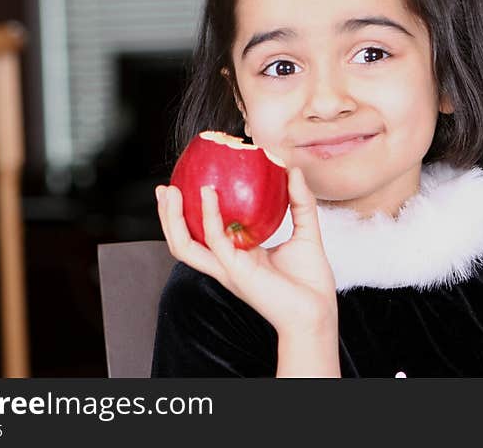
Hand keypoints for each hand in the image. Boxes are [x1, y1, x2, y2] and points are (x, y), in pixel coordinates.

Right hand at [156, 166, 337, 335]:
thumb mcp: (305, 231)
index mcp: (238, 255)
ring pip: (185, 246)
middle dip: (168, 217)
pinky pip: (214, 241)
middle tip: (165, 189)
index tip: (187, 185)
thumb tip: (294, 170)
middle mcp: (227, 263)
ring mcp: (228, 268)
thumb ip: (299, 201)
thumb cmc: (310, 281)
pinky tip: (209, 195)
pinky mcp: (236, 270)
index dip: (191, 213)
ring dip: (172, 219)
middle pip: (184, 241)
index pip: (204, 234)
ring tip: (170, 192)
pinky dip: (209, 216)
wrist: (317, 311)